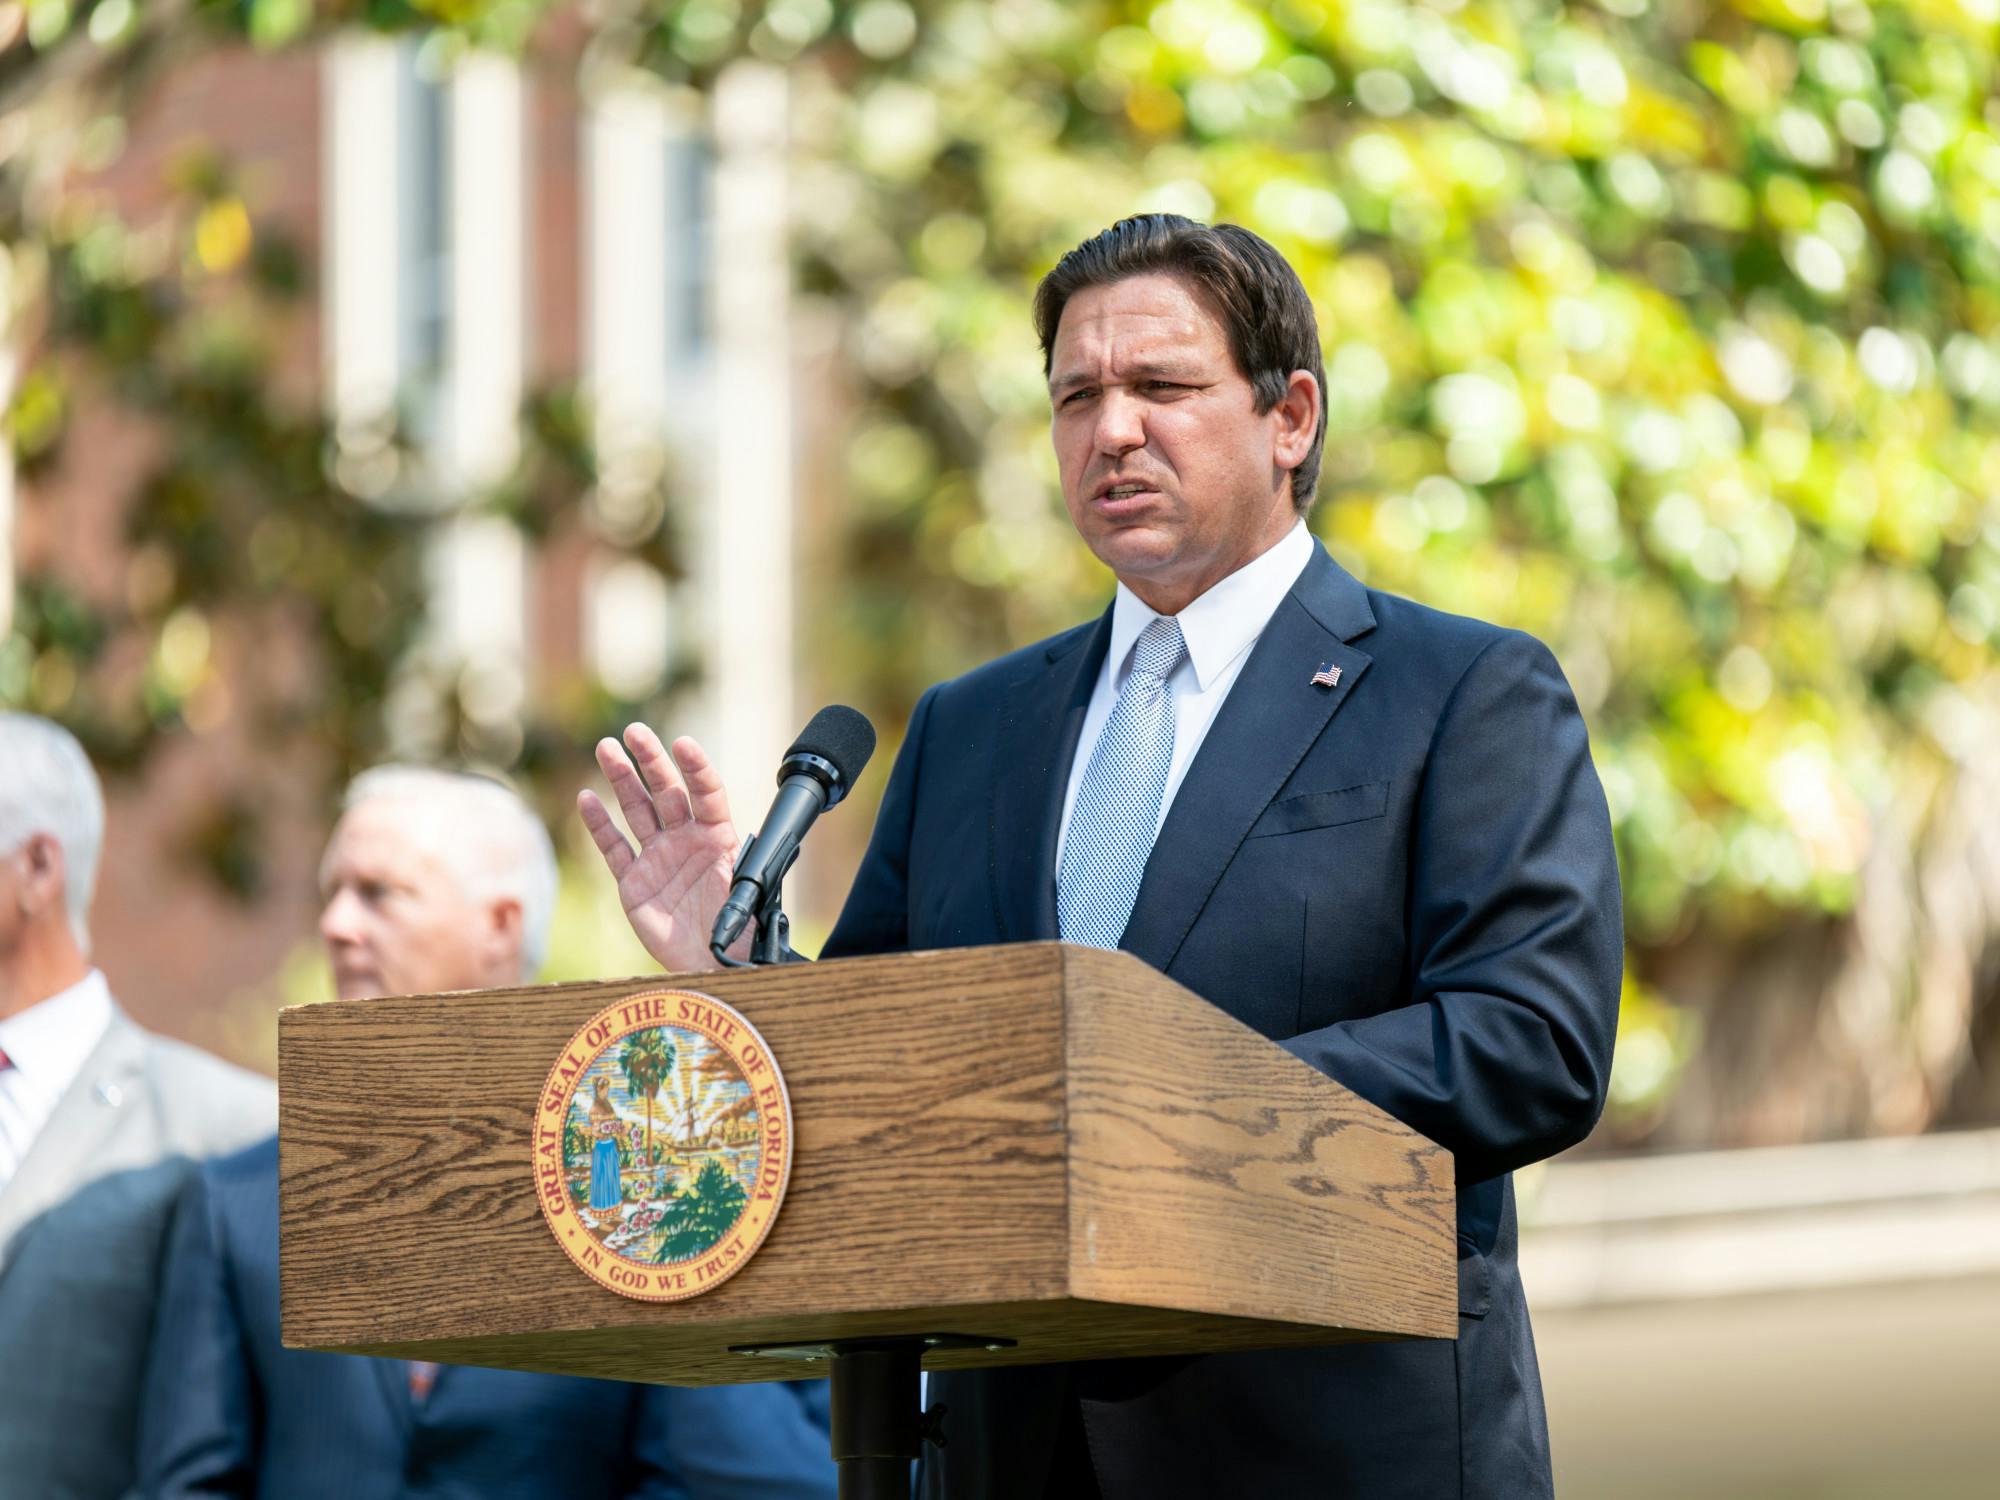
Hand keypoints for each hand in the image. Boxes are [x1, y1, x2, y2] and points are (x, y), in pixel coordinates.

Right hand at [577, 726, 744, 972]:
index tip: (683, 744)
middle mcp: (686, 840)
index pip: (706, 792)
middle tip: (634, 731)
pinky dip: (599, 824)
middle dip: (651, 760)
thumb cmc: (737, 930)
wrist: (712, 965)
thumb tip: (743, 850)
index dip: (696, 768)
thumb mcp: (748, 893)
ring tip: (607, 748)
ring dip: (622, 779)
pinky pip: (614, 848)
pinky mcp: (634, 882)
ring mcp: (658, 858)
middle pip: (666, 791)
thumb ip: (740, 868)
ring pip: (637, 810)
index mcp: (719, 837)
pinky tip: (587, 798)